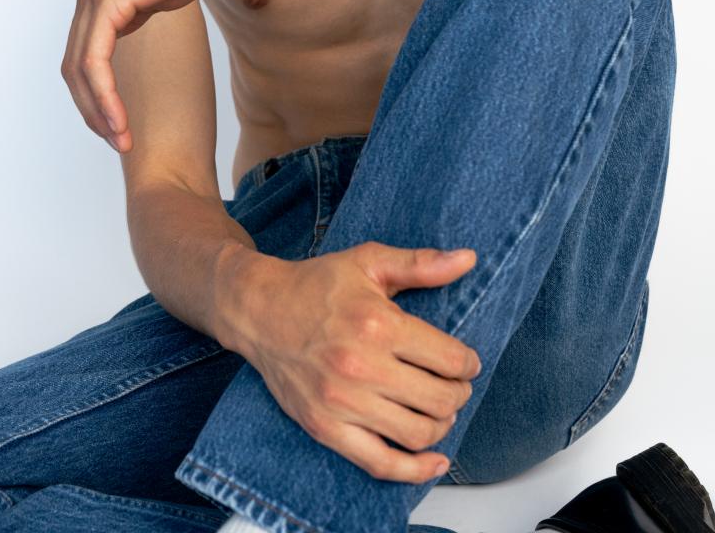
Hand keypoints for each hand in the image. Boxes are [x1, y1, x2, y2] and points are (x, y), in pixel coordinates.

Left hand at [61, 0, 234, 150]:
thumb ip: (143, 8)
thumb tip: (139, 21)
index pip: (83, 55)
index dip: (97, 95)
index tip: (119, 123)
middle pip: (73, 68)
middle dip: (92, 111)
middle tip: (118, 141)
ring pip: (80, 70)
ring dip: (98, 111)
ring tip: (121, 140)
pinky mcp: (109, 1)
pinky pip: (95, 61)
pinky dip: (105, 96)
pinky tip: (120, 119)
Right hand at [235, 241, 481, 482]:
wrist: (260, 310)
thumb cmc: (317, 285)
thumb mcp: (369, 261)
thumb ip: (421, 263)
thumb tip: (470, 259)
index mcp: (377, 323)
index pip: (449, 359)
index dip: (468, 363)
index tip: (466, 362)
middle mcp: (361, 366)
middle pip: (439, 399)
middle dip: (458, 394)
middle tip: (455, 385)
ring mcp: (342, 402)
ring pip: (417, 433)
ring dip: (442, 424)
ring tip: (439, 409)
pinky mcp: (325, 428)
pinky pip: (381, 463)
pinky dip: (415, 470)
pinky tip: (435, 459)